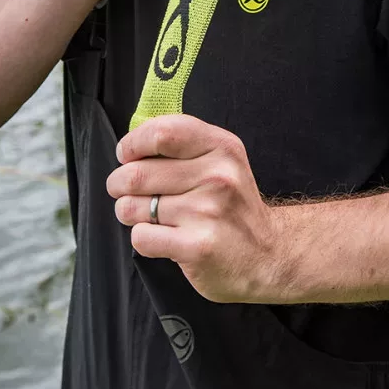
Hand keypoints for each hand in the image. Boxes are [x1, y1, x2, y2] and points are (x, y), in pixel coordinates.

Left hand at [106, 115, 286, 303]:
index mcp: (222, 147)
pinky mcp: (198, 247)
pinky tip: (162, 237)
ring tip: (145, 215)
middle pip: (137, 172)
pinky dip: (143, 238)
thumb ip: (183, 145)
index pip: (162, 132)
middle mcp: (218, 176)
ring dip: (128, 212)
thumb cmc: (232, 206)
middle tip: (123, 190)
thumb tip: (131, 145)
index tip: (126, 155)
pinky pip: (141, 237)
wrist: (269, 256)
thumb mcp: (222, 161)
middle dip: (119, 183)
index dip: (133, 143)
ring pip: (133, 207)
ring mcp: (208, 212)